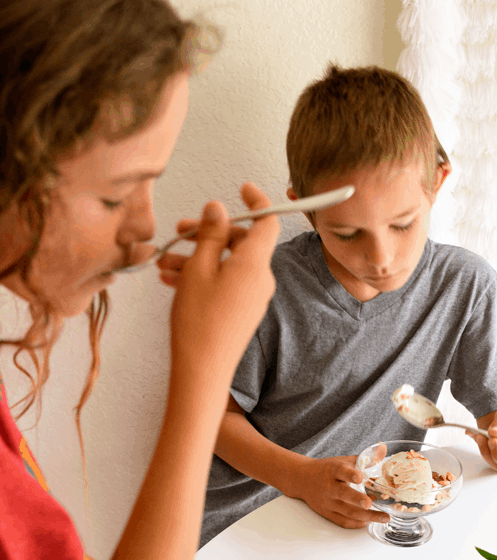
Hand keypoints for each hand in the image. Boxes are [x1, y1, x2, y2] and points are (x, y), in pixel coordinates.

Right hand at [168, 182, 278, 372]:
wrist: (203, 371)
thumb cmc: (199, 322)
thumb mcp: (199, 268)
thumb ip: (210, 234)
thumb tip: (219, 209)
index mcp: (255, 264)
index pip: (267, 222)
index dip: (257, 201)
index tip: (242, 189)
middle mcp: (260, 279)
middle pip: (241, 241)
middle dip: (210, 232)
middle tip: (182, 231)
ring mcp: (252, 297)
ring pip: (228, 263)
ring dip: (199, 256)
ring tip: (166, 261)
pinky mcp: (242, 311)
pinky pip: (225, 282)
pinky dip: (203, 276)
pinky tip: (172, 278)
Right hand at [295, 455, 389, 529]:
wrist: (303, 479)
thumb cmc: (327, 469)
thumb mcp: (342, 460)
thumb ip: (362, 459)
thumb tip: (383, 450)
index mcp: (333, 471)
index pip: (341, 472)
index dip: (350, 475)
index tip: (360, 478)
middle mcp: (329, 487)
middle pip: (343, 494)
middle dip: (357, 500)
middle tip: (370, 503)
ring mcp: (327, 502)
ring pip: (347, 511)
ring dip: (367, 516)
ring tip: (383, 517)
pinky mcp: (327, 513)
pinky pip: (343, 521)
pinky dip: (357, 523)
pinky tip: (368, 521)